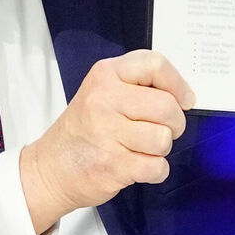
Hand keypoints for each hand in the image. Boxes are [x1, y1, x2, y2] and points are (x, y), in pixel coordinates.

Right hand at [19, 50, 194, 233]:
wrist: (51, 168)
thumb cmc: (84, 129)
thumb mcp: (102, 91)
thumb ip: (138, 85)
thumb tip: (183, 96)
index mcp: (105, 75)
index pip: (155, 64)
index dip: (178, 83)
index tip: (184, 99)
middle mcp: (104, 100)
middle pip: (167, 106)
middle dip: (174, 123)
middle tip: (162, 129)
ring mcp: (106, 133)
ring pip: (164, 138)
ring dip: (160, 148)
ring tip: (141, 147)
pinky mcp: (112, 165)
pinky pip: (157, 167)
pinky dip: (155, 170)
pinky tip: (138, 165)